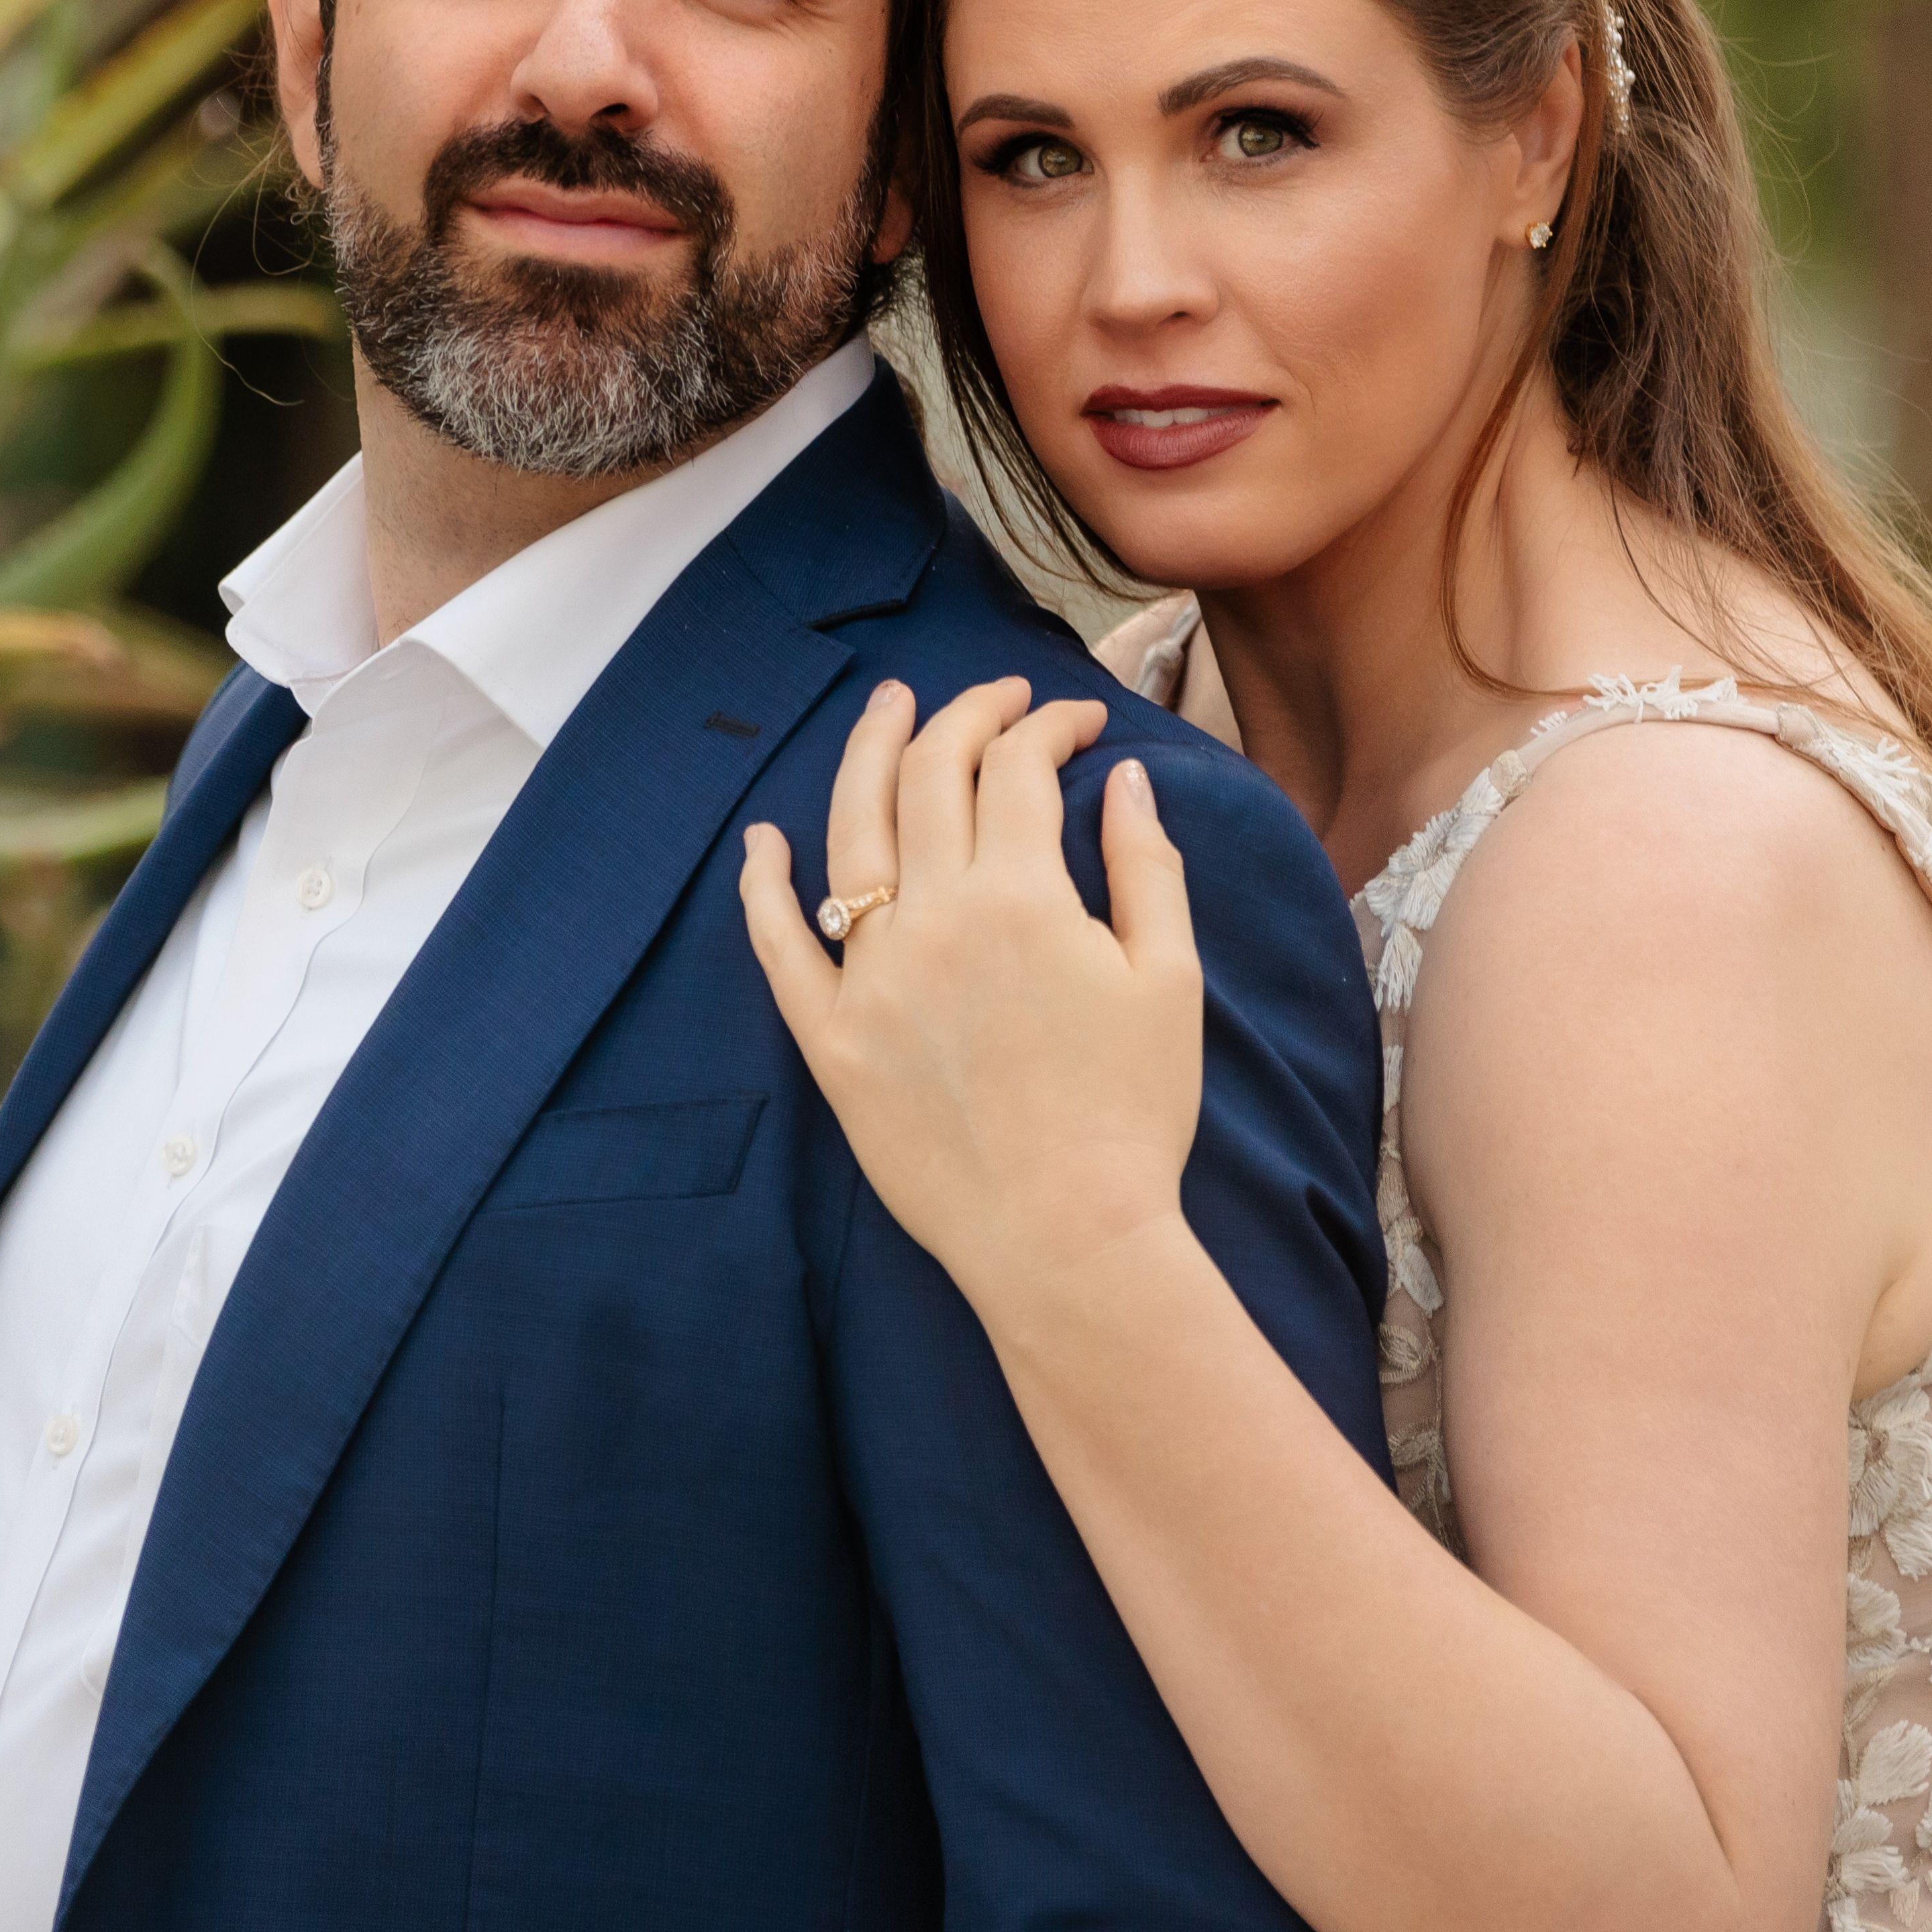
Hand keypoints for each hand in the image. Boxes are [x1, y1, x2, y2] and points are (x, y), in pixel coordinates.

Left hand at [736, 675, 1204, 1306]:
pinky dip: (764, 886)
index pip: (1019, 768)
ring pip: (851, 833)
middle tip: (994, 695)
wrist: (1067, 1236)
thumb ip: (1145, 862)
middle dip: (965, 715)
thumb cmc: (1135, 1113)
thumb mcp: (1169, 978)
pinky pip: (779, 947)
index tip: (1076, 723)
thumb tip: (1121, 773)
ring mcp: (871, 977)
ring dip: (869, 754)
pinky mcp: (830, 1038)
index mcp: (1024, 898)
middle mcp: (934, 920)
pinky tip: (762, 840)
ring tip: (887, 707)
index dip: (1048, 727)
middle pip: (931, 776)